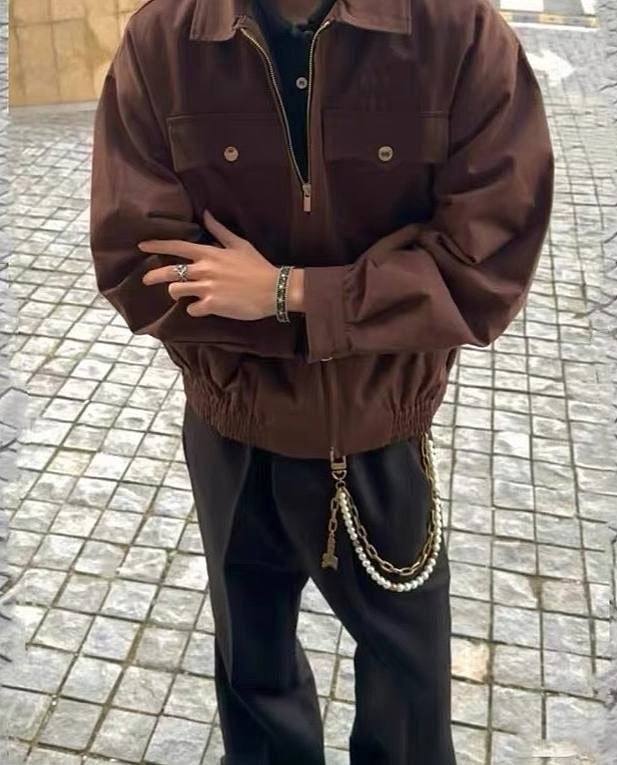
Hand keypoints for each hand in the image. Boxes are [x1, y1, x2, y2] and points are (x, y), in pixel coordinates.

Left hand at [139, 210, 283, 319]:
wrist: (274, 289)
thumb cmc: (258, 266)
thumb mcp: (239, 244)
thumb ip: (220, 230)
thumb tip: (206, 214)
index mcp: (209, 253)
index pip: (177, 246)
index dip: (157, 245)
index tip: (142, 246)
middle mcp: (204, 270)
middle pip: (169, 272)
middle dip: (153, 276)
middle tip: (145, 279)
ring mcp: (207, 288)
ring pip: (176, 291)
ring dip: (177, 294)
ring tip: (183, 295)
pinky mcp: (212, 305)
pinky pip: (192, 309)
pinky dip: (195, 310)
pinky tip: (202, 308)